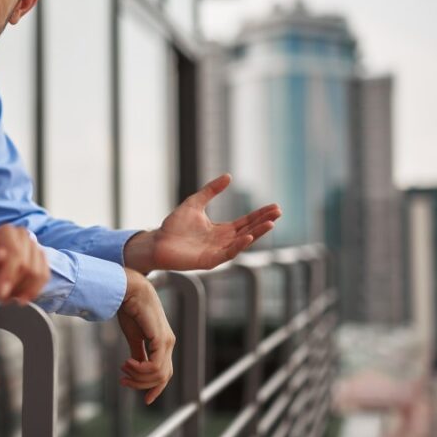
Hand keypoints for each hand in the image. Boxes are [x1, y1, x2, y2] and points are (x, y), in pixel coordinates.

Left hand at [0, 224, 49, 302]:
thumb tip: (1, 254)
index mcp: (7, 231)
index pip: (15, 254)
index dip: (9, 276)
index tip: (0, 293)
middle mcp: (24, 235)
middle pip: (27, 266)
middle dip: (14, 286)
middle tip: (1, 298)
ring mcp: (36, 246)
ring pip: (38, 274)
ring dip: (23, 290)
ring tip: (9, 297)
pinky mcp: (42, 259)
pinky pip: (44, 277)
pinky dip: (34, 290)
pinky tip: (21, 296)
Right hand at [117, 269, 174, 404]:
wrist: (129, 289)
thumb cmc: (130, 308)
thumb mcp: (134, 337)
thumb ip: (138, 353)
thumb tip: (137, 368)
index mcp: (163, 343)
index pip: (165, 373)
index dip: (155, 388)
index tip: (144, 399)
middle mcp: (169, 343)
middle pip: (162, 377)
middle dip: (142, 384)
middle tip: (123, 379)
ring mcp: (167, 341)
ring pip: (159, 374)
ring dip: (138, 377)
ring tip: (124, 368)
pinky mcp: (161, 338)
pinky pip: (155, 365)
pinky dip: (141, 370)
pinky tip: (128, 363)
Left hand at [124, 174, 280, 272]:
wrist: (157, 242)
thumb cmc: (174, 225)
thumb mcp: (195, 203)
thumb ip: (211, 190)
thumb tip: (229, 176)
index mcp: (221, 230)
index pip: (245, 222)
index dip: (259, 215)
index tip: (274, 207)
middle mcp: (222, 241)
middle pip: (248, 230)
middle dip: (263, 222)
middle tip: (278, 212)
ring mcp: (217, 252)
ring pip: (242, 242)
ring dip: (256, 233)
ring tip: (270, 223)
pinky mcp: (209, 261)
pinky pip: (227, 253)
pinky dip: (238, 245)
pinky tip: (247, 236)